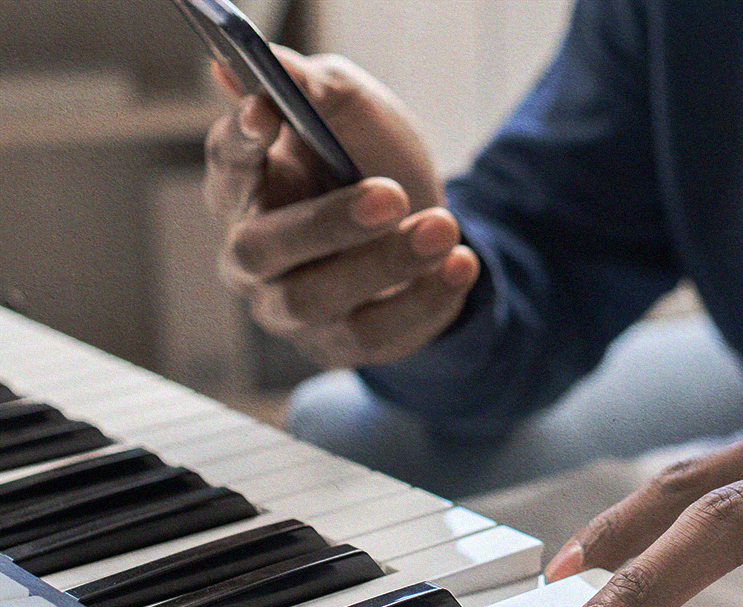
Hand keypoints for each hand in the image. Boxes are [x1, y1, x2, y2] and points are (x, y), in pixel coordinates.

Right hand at [203, 49, 477, 368]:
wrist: (430, 231)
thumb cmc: (373, 164)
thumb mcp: (353, 111)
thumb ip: (314, 86)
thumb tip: (273, 66)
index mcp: (246, 189)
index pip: (226, 165)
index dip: (240, 142)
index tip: (266, 111)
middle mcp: (252, 256)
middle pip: (261, 248)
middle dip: (327, 223)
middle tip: (390, 195)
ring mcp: (290, 309)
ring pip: (318, 298)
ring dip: (387, 262)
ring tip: (443, 226)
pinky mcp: (340, 346)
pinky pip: (374, 335)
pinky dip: (423, 299)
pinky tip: (459, 264)